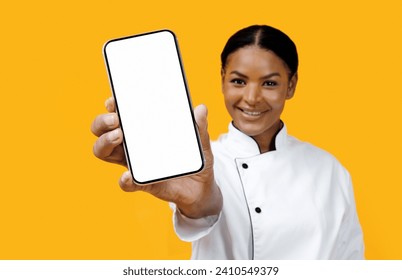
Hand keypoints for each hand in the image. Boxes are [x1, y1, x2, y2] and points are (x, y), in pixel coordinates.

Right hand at [91, 97, 221, 218]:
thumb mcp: (200, 140)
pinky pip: (126, 183)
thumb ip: (199, 126)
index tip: (114, 100)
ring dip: (105, 142)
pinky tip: (129, 175)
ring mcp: (134, 163)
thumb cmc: (193, 158)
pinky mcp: (142, 183)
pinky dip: (125, 180)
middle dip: (102, 122)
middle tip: (116, 119)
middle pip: (103, 130)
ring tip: (118, 136)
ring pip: (104, 152)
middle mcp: (132, 145)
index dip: (111, 105)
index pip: (119, 114)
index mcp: (142, 130)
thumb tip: (201, 109)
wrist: (201, 187)